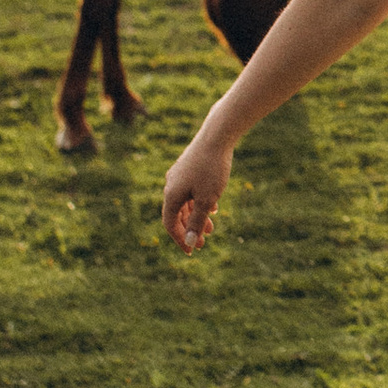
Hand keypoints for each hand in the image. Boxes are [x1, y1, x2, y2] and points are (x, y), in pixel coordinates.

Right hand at [162, 120, 235, 251]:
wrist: (217, 136)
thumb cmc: (212, 169)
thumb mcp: (207, 200)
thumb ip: (197, 222)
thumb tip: (189, 241)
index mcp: (171, 194)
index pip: (169, 223)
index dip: (179, 239)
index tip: (191, 252)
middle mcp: (171, 185)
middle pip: (177, 214)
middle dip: (190, 229)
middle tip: (203, 243)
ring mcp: (179, 175)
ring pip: (186, 202)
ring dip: (197, 216)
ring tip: (212, 227)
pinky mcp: (189, 167)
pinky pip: (191, 191)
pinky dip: (200, 202)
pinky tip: (214, 207)